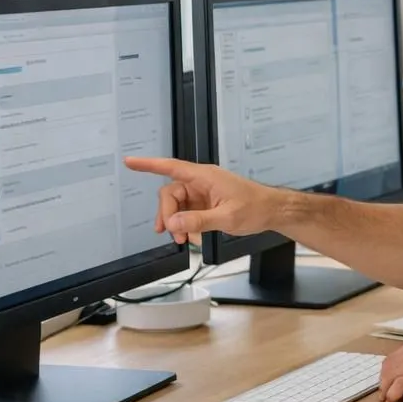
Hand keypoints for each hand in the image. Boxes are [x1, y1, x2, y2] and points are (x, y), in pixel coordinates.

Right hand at [123, 157, 282, 243]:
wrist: (272, 211)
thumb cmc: (255, 207)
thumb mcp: (227, 217)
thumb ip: (199, 220)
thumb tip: (174, 223)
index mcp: (205, 177)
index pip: (172, 167)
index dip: (149, 164)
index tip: (130, 161)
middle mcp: (201, 182)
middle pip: (170, 194)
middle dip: (168, 214)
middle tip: (175, 235)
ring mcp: (203, 193)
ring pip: (177, 205)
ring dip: (176, 223)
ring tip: (182, 240)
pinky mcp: (206, 203)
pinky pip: (187, 213)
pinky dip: (186, 225)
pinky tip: (192, 237)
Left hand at [380, 336, 402, 401]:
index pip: (398, 354)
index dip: (389, 370)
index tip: (388, 382)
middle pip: (391, 363)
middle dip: (384, 380)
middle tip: (384, 393)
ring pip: (393, 373)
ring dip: (386, 388)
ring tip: (388, 399)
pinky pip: (401, 385)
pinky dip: (393, 393)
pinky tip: (395, 401)